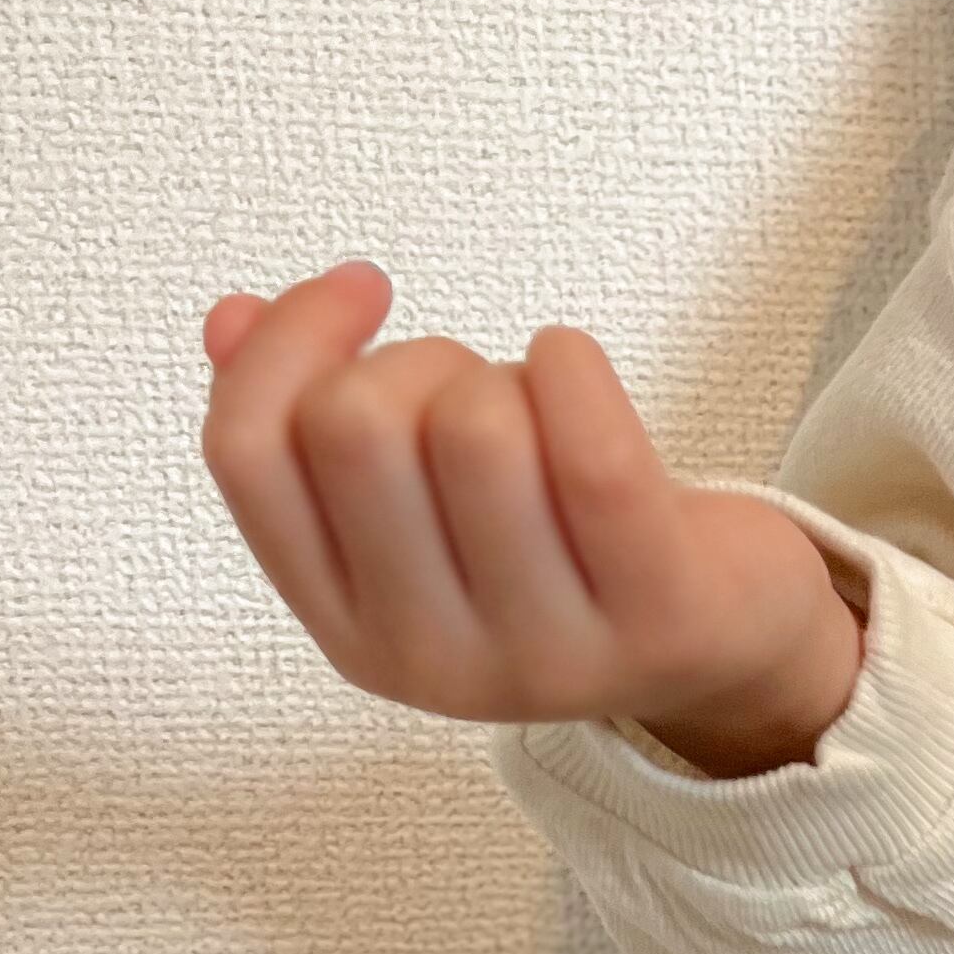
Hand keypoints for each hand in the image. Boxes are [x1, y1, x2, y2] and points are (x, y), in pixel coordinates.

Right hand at [197, 261, 863, 773]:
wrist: (724, 647)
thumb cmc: (556, 547)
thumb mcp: (420, 506)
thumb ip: (311, 426)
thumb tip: (230, 321)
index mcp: (347, 632)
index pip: (248, 452)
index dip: (292, 337)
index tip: (363, 289)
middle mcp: (431, 665)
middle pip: (354, 424)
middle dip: (415, 361)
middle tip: (481, 388)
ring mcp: (545, 655)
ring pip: (470, 426)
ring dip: (505, 378)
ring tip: (545, 416)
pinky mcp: (654, 618)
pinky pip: (587, 448)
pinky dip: (574, 367)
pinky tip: (580, 373)